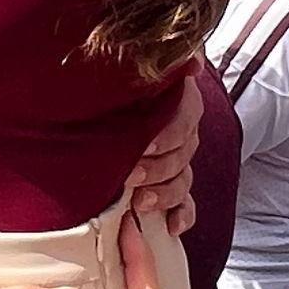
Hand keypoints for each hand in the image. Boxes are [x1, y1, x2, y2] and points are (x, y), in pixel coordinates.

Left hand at [123, 71, 201, 235]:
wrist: (96, 96)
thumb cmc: (114, 77)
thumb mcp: (131, 66)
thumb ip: (162, 63)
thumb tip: (191, 61)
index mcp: (176, 98)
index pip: (187, 115)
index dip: (170, 133)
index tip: (146, 145)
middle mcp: (182, 129)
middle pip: (184, 153)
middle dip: (158, 168)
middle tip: (130, 176)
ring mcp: (178, 159)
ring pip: (184, 180)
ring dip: (165, 193)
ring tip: (140, 202)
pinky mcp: (170, 183)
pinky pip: (186, 203)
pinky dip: (182, 215)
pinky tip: (172, 226)